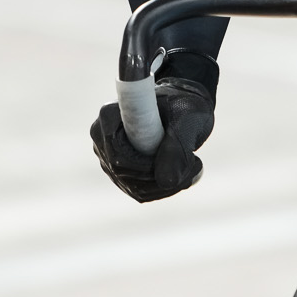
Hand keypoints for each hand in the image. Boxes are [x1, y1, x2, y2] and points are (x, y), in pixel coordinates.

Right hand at [91, 50, 217, 201]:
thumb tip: (166, 181)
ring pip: (133, 187)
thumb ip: (176, 148)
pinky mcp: (119, 170)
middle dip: (161, 177)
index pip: (119, 156)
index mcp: (109, 116)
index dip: (148, 166)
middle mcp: (102, 137)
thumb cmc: (184, 105)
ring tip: (193, 166)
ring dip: (167, 185)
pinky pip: (138, 191)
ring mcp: (108, 156)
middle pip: (123, 174)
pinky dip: (164, 188)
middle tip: (195, 164)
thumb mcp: (187, 121)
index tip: (183, 160)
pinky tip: (184, 173)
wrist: (183, 108)